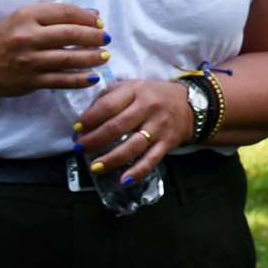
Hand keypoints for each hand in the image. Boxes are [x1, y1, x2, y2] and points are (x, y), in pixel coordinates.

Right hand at [0, 3, 107, 97]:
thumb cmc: (3, 39)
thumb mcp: (23, 19)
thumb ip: (53, 15)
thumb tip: (92, 14)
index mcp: (26, 16)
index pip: (65, 12)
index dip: (87, 16)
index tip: (99, 21)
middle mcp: (28, 37)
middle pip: (71, 34)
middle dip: (94, 37)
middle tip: (106, 38)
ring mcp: (29, 60)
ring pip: (69, 59)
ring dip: (92, 58)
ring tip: (105, 56)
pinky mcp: (30, 81)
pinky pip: (62, 80)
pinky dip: (81, 79)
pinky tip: (93, 77)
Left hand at [73, 78, 193, 183]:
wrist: (191, 104)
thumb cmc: (154, 95)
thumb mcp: (132, 86)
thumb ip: (108, 97)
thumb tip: (85, 118)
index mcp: (136, 91)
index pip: (108, 106)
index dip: (89, 119)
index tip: (76, 129)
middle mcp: (148, 108)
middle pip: (117, 127)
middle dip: (94, 140)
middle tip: (79, 148)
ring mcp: (159, 127)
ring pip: (132, 146)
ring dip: (111, 158)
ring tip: (95, 167)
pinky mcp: (167, 143)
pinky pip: (151, 159)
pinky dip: (138, 171)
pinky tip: (124, 180)